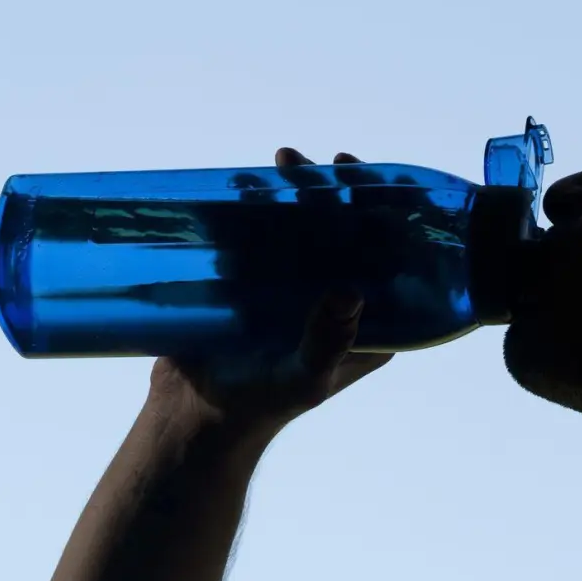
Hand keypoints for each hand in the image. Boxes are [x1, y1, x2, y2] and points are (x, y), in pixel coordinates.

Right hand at [143, 148, 393, 438]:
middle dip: (323, 191)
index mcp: (369, 321)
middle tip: (294, 164)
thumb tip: (350, 290)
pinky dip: (249, 213)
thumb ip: (329, 340)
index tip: (354, 174)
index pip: (386, 255)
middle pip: (342, 230)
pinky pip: (260, 238)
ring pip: (300, 228)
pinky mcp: (256, 285)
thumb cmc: (261, 405)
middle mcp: (338, 299)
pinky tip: (233, 194)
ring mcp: (297, 289)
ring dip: (283, 197)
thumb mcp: (303, 377)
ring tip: (260, 175)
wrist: (195, 417)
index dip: (378, 210)